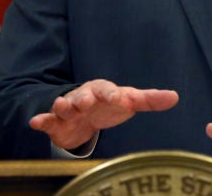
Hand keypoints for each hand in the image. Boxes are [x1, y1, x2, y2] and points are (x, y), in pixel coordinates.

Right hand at [29, 79, 178, 149]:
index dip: (113, 93)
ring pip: (64, 105)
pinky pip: (47, 119)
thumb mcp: (128, 102)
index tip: (119, 98)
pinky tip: (35, 122)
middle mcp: (84, 96)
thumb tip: (175, 97)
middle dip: (84, 97)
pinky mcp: (55, 122)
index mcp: (103, 90)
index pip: (108, 89)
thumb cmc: (109, 106)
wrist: (83, 115)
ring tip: (63, 107)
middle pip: (83, 95)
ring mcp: (69, 109)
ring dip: (63, 106)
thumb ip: (150, 100)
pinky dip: (42, 120)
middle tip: (86, 102)